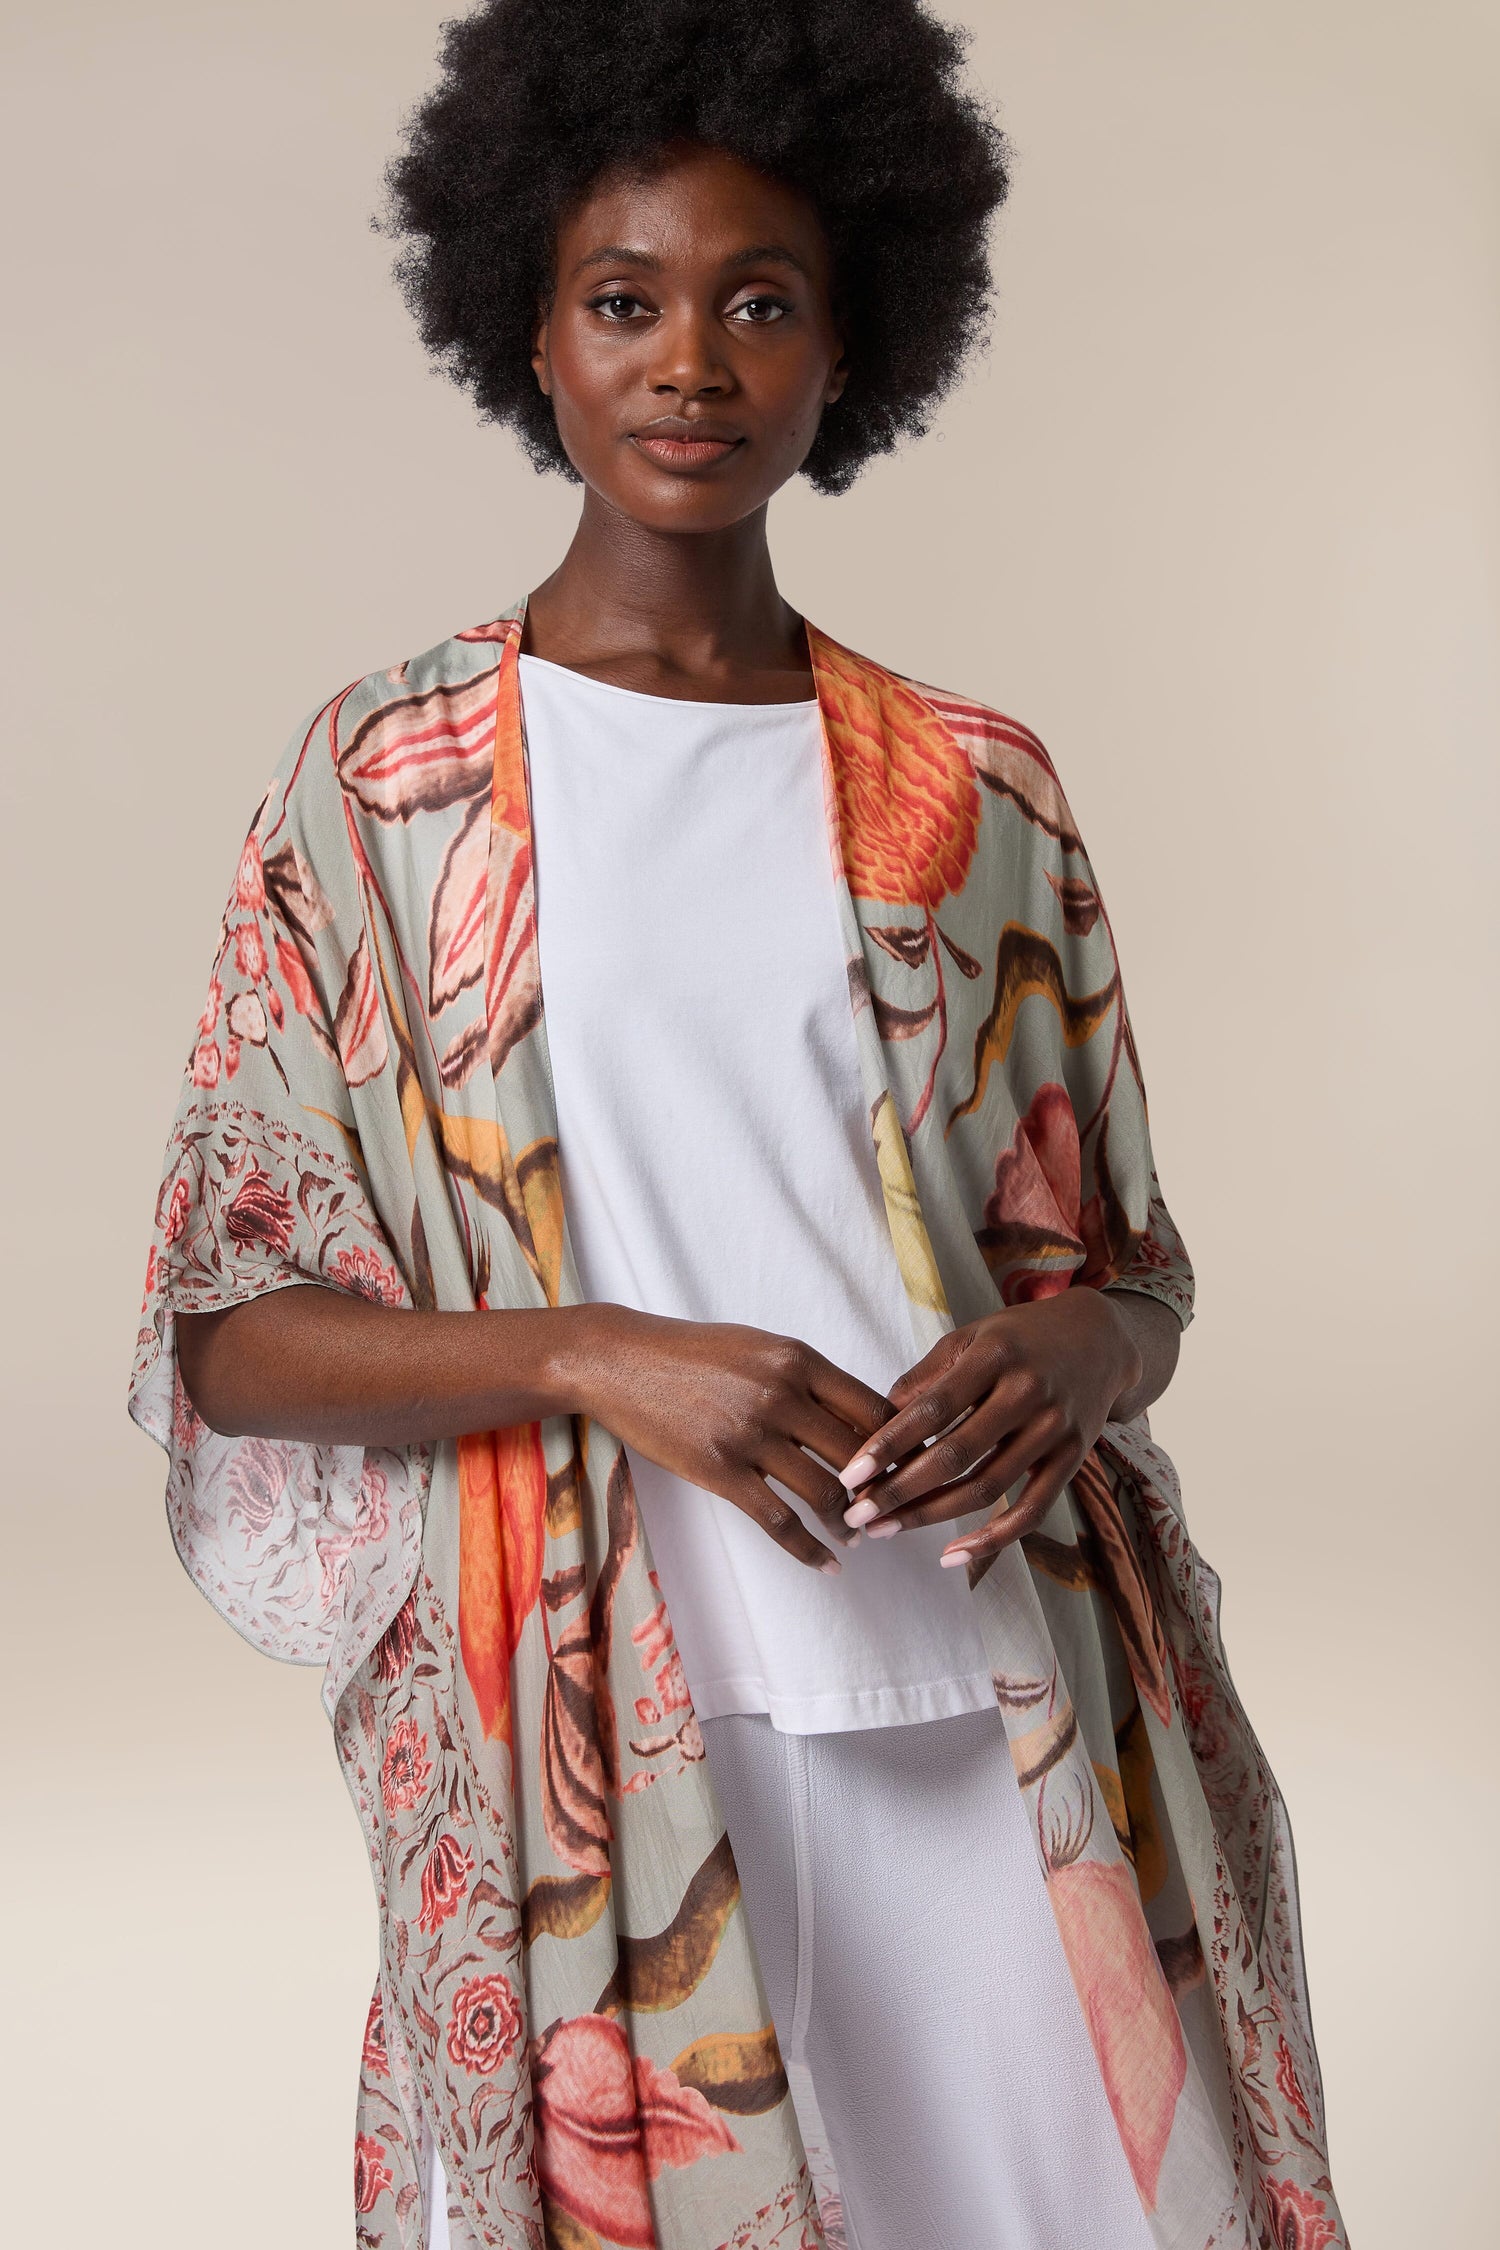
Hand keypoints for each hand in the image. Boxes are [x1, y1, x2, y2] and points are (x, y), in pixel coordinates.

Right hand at [570, 1304, 894, 1570]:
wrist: (621, 1360)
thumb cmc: (692, 1352)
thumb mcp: (759, 1346)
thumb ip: (807, 1376)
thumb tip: (858, 1416)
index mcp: (798, 1358)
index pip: (873, 1408)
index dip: (902, 1444)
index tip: (911, 1467)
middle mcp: (781, 1394)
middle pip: (859, 1455)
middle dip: (883, 1489)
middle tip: (891, 1509)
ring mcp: (750, 1435)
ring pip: (826, 1493)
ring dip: (851, 1523)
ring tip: (857, 1535)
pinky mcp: (720, 1470)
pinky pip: (779, 1522)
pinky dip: (811, 1551)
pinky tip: (829, 1565)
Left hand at [834, 1290, 1142, 1568]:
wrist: (1098, 1339)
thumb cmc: (1018, 1338)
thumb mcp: (969, 1338)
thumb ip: (924, 1378)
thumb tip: (877, 1423)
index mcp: (994, 1356)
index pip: (932, 1409)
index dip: (888, 1445)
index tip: (850, 1476)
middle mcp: (1028, 1392)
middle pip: (955, 1455)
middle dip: (900, 1491)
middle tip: (857, 1516)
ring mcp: (1054, 1428)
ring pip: (987, 1487)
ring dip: (931, 1516)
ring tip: (885, 1529)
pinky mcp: (1073, 1459)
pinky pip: (1031, 1511)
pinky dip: (993, 1540)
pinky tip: (952, 1555)